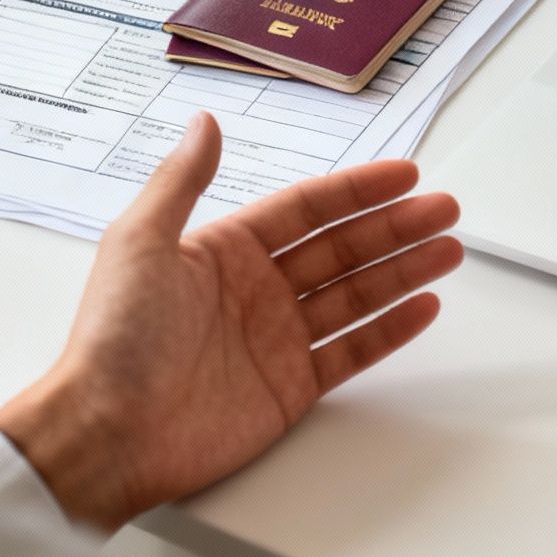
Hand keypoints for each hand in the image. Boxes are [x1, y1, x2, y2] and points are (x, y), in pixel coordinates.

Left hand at [0, 111, 463, 531]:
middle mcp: (256, 290)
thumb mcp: (138, 243)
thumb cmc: (113, 340)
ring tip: (448, 250)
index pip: (307, 209)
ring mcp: (277, 339)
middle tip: (444, 209)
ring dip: (405, 270)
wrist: (107, 433)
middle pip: (343, 248)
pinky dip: (390, 330)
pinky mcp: (290, 387)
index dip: (358, 191)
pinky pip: (352, 350)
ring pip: (357, 294)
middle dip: (396, 227)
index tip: (404, 175)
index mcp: (224, 251)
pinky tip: (423, 307)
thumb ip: (180, 180)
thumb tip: (204, 122)